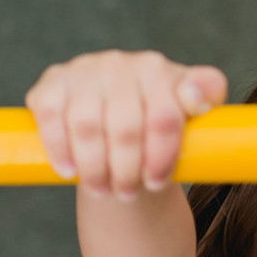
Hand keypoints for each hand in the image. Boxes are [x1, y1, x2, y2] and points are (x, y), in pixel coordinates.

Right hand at [26, 49, 227, 198]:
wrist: (116, 137)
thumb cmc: (155, 136)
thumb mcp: (190, 124)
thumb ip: (205, 99)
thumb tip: (195, 96)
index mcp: (161, 72)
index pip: (165, 115)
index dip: (161, 155)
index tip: (157, 183)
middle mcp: (123, 63)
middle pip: (125, 126)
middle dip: (126, 169)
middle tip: (127, 194)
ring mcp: (86, 69)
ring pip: (87, 124)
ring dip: (94, 166)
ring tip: (101, 190)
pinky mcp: (54, 82)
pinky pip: (51, 115)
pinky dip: (59, 148)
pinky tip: (69, 172)